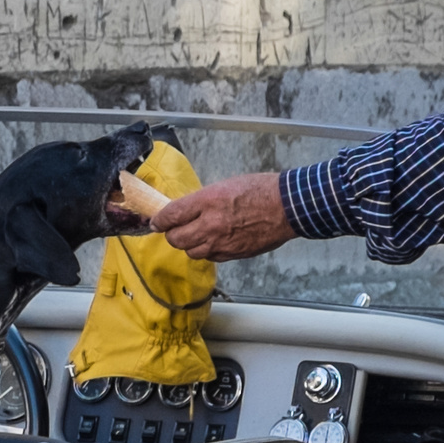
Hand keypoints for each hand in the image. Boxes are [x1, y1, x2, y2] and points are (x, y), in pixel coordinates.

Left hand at [153, 173, 296, 262]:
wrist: (287, 207)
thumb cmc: (261, 190)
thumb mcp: (225, 185)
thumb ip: (203, 200)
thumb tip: (187, 210)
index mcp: (207, 201)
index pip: (171, 215)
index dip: (159, 220)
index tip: (156, 221)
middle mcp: (211, 224)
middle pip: (176, 239)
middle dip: (172, 234)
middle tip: (174, 229)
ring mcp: (222, 242)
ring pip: (191, 252)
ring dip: (189, 245)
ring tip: (195, 236)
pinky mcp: (233, 254)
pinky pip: (210, 257)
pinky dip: (207, 251)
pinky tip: (213, 242)